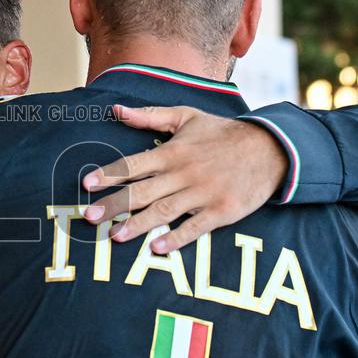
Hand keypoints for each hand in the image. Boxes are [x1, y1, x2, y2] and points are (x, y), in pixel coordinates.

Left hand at [82, 105, 287, 252]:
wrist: (270, 149)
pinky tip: (157, 248)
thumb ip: (149, 115)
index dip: (110, 174)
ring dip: (139, 224)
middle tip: (89, 217)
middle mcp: (184, 173)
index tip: (87, 185)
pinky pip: (195, 227)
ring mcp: (202, 193)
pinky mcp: (221, 211)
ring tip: (115, 236)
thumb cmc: (222, 133)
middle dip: (114, 204)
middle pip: (143, 191)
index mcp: (172, 151)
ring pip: (165, 211)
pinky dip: (177, 238)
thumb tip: (116, 109)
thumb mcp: (186, 116)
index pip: (133, 164)